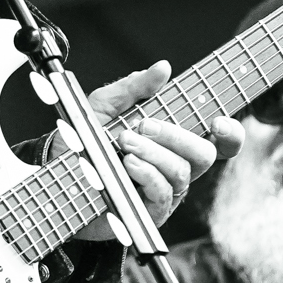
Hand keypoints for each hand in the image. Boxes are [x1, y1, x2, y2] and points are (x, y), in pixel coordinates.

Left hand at [69, 61, 243, 239]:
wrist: (52, 176)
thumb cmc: (80, 143)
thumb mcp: (102, 106)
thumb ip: (134, 88)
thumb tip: (163, 68)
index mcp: (172, 143)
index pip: (218, 142)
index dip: (230, 134)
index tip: (217, 121)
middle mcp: (173, 169)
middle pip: (204, 155)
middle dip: (176, 135)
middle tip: (143, 125)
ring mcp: (162, 193)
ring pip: (182, 173)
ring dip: (154, 152)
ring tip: (124, 142)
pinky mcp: (147, 214)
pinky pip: (162, 194)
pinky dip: (148, 174)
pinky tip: (128, 163)